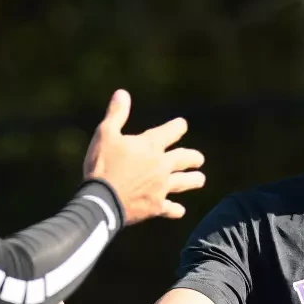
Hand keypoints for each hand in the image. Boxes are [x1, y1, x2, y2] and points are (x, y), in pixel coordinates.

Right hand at [82, 90, 203, 224]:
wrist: (102, 199)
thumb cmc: (102, 164)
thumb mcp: (105, 134)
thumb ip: (117, 114)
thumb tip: (122, 93)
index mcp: (150, 146)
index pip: (172, 131)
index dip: (178, 127)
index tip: (182, 125)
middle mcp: (161, 166)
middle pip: (184, 158)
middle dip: (193, 157)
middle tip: (199, 159)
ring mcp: (161, 187)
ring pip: (184, 182)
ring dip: (193, 180)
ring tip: (201, 179)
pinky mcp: (156, 206)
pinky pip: (170, 208)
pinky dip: (175, 209)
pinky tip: (180, 210)